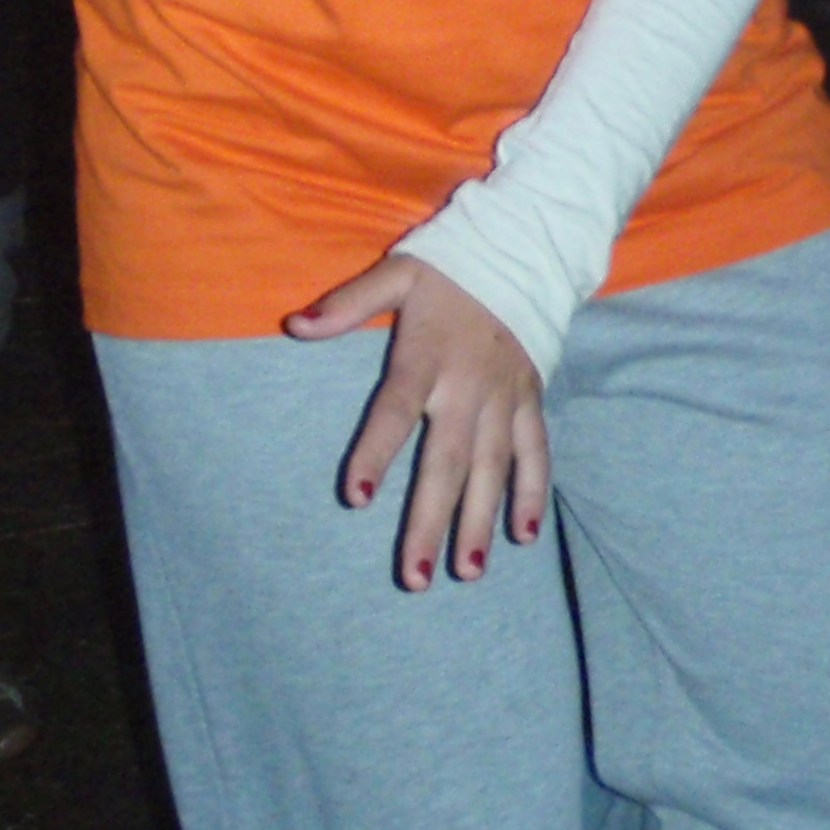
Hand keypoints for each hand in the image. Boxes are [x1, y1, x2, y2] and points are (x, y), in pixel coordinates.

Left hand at [285, 252, 548, 591]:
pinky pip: (535, 452)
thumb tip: (293, 325)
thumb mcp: (396, 274)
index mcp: (427, 357)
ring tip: (469, 572)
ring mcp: (503, 396)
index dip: (376, 452)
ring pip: (492, 468)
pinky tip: (524, 535)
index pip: (396, 409)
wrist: (523, 251)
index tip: (358, 498)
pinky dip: (533, 492)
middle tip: (416, 577)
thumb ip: (346, 303)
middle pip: (447, 461)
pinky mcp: (530, 399)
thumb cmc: (449, 270)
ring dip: (481, 521)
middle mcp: (467, 385)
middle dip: (432, 520)